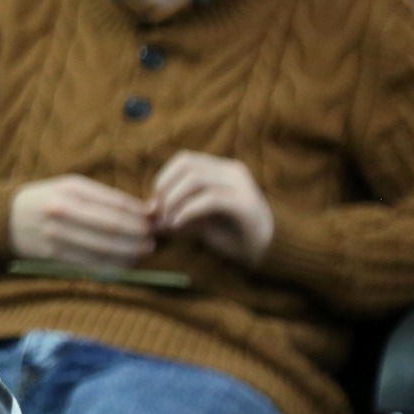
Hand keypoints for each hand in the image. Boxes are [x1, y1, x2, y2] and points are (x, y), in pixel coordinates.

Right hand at [8, 174, 153, 266]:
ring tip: (143, 252)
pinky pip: (90, 264)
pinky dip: (112, 266)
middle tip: (154, 240)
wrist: (7, 216)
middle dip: (139, 235)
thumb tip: (146, 211)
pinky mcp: (54, 254)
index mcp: (71, 189)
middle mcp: (63, 210)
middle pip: (112, 227)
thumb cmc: (49, 199)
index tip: (154, 221)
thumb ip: (106, 198)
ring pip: (104, 248)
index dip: (140, 215)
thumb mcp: (72, 187)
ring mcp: (57, 234)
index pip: (115, 204)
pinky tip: (124, 263)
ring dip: (130, 253)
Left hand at [151, 150, 273, 267]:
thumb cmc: (228, 234)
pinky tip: (178, 225)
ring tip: (167, 221)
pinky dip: (188, 210)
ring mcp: (241, 186)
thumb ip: (175, 209)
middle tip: (157, 213)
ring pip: (196, 179)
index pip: (184, 160)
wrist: (265, 253)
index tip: (154, 202)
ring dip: (174, 200)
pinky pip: (210, 199)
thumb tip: (149, 211)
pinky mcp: (245, 204)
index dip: (164, 177)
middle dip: (166, 188)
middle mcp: (232, 171)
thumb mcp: (196, 218)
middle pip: (187, 165)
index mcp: (221, 169)